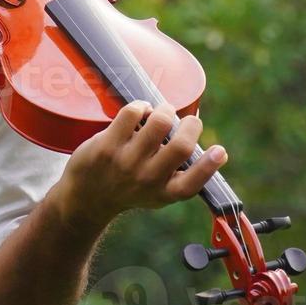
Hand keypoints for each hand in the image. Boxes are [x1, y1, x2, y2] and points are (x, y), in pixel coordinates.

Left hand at [49, 102, 225, 230]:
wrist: (86, 198)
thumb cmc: (129, 187)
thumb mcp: (157, 191)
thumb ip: (178, 172)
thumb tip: (202, 136)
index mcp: (165, 192)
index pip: (192, 183)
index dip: (209, 166)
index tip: (219, 150)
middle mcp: (148, 180)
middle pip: (181, 146)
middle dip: (191, 124)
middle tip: (186, 120)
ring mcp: (126, 162)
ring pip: (159, 123)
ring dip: (165, 110)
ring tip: (161, 112)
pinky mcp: (107, 146)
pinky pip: (132, 113)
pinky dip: (141, 106)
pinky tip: (139, 112)